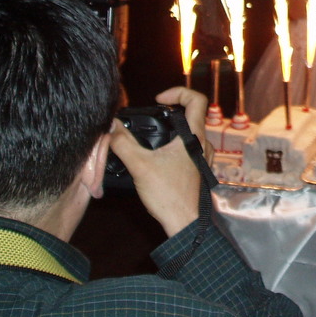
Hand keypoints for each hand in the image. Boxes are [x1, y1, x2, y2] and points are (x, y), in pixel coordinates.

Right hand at [109, 86, 207, 237]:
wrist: (183, 223)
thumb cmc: (168, 194)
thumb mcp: (140, 165)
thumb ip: (123, 143)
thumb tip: (112, 127)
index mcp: (194, 136)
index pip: (197, 99)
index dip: (178, 92)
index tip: (159, 99)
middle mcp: (203, 143)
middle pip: (192, 115)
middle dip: (170, 112)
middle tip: (152, 118)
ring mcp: (203, 157)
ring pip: (190, 133)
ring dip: (173, 130)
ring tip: (153, 137)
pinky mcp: (199, 169)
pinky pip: (189, 148)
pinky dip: (175, 145)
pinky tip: (159, 156)